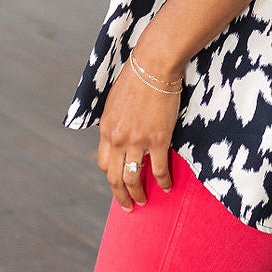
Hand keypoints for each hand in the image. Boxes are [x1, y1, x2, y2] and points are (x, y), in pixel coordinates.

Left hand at [97, 58, 181, 210]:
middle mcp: (118, 138)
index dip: (111, 177)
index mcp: (106, 129)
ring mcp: (137, 140)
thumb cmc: (137, 77)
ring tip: (144, 201)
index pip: (104, 163)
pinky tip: (167, 187)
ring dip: (138, 194)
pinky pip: (158, 168)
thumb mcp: (115, 101)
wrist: (154, 65)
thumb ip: (116, 122)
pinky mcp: (158, 139)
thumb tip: (120, 134)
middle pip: (114, 176)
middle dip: (121, 195)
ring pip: (133, 177)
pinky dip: (162, 182)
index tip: (118, 185)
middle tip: (128, 206)